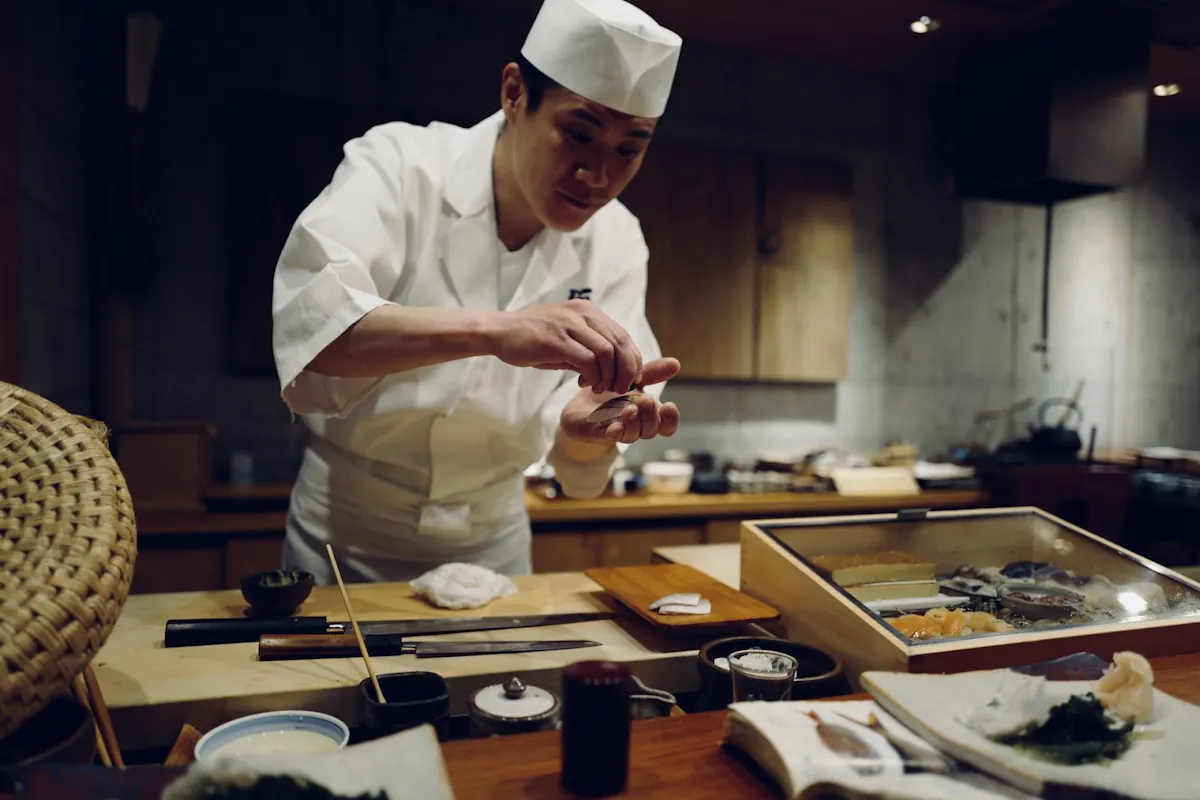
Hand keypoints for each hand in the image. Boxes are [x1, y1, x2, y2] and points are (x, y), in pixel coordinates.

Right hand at [485, 300, 642, 393]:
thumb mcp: (566, 337)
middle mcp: (582, 314)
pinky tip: (585, 383)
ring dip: (609, 376)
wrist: (499, 331)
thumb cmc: (532, 337)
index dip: (632, 360)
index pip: (623, 335)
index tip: (629, 379)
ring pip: (606, 353)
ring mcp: (568, 325)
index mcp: (587, 311)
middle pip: (620, 343)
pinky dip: (592, 377)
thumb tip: (612, 370)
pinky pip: (587, 361)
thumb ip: (588, 348)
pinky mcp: (555, 340)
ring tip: (601, 388)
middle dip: (626, 370)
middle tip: (621, 388)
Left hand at [559, 357, 680, 444]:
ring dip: (633, 423)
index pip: (666, 425)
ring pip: (632, 435)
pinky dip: (614, 433)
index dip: (670, 419)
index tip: (669, 405)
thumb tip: (676, 363)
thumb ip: (652, 373)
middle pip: (651, 430)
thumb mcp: (632, 379)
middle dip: (650, 416)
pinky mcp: (597, 434)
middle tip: (645, 400)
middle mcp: (636, 427)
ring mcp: (617, 432)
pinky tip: (615, 425)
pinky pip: (607, 438)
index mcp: (647, 416)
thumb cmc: (610, 393)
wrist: (579, 403)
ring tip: (629, 409)